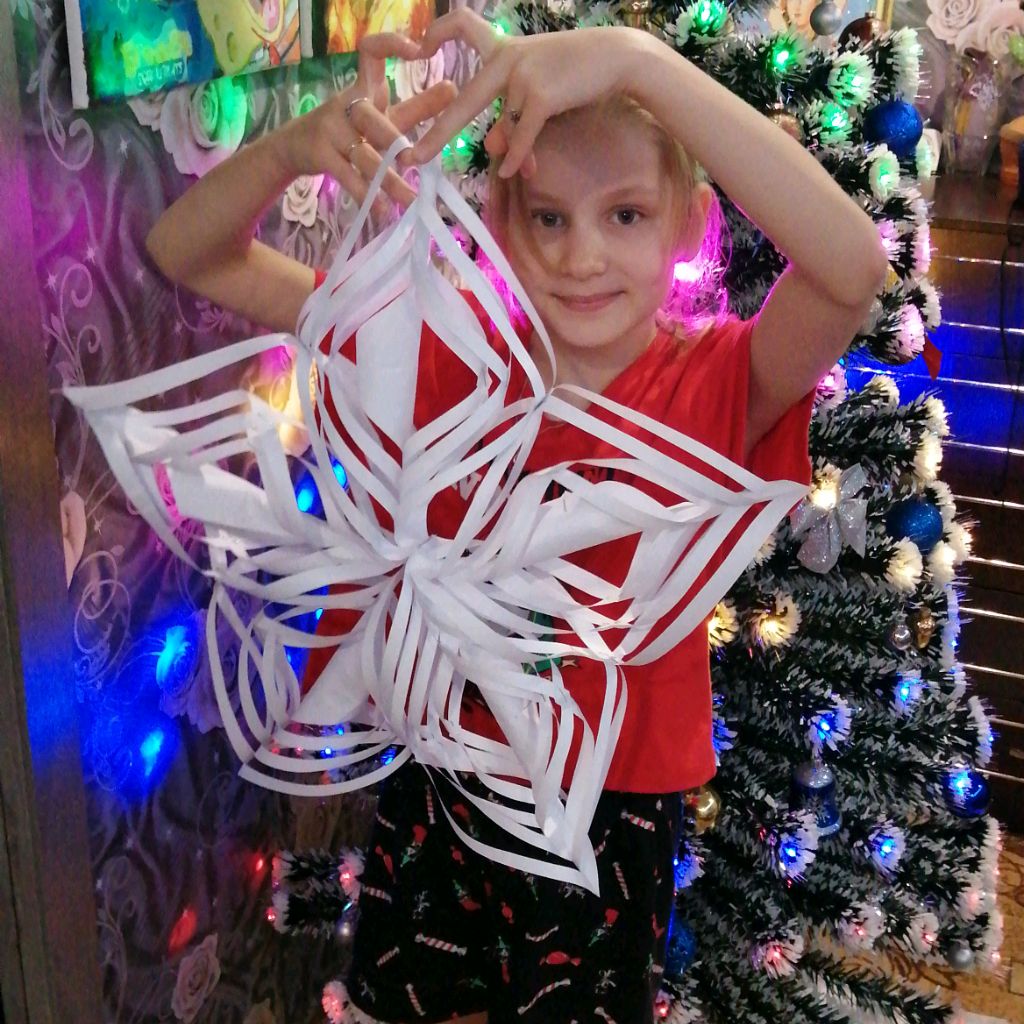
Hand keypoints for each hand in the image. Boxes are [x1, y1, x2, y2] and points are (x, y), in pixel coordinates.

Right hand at [276, 32, 456, 209]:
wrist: (294, 147)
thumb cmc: (350, 129)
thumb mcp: (383, 115)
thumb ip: (417, 108)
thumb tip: (454, 89)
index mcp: (364, 88)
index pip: (371, 52)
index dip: (391, 45)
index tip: (418, 51)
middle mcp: (347, 104)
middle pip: (370, 116)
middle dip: (390, 138)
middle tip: (412, 158)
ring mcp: (331, 130)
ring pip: (363, 154)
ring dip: (387, 179)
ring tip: (410, 200)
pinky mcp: (321, 155)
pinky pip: (347, 176)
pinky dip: (366, 196)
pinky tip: (382, 211)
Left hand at [408, 10, 652, 178]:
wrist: (615, 57)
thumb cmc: (576, 72)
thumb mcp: (539, 88)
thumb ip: (512, 116)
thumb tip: (494, 149)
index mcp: (505, 49)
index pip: (462, 26)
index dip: (437, 34)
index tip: (419, 47)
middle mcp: (509, 60)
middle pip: (466, 100)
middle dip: (439, 132)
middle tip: (413, 156)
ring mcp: (524, 77)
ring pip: (507, 128)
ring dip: (515, 152)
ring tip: (521, 169)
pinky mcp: (541, 96)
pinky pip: (522, 137)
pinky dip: (518, 158)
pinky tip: (515, 174)